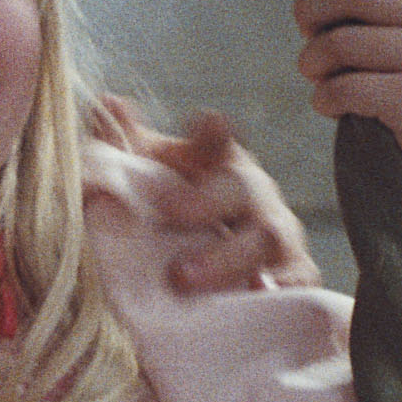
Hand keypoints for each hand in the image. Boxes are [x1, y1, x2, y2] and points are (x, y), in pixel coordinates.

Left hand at [88, 94, 319, 291]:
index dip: (213, 134)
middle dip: (207, 200)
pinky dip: (273, 290)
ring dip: (226, 257)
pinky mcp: (290, 278)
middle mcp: (252, 197)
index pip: (218, 143)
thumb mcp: (143, 179)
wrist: (199, 275)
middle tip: (168, 213)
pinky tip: (247, 297)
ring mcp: (274, 238)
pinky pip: (293, 283)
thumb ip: (123, 146)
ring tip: (182, 277)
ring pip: (265, 239)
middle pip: (242, 188)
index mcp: (218, 166)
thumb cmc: (171, 215)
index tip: (207, 123)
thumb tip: (108, 104)